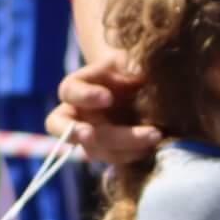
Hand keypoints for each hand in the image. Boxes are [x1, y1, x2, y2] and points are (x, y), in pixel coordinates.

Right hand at [48, 60, 163, 166]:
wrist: (144, 86)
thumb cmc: (132, 67)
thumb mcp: (132, 60)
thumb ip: (132, 64)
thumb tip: (140, 72)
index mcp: (79, 85)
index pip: (69, 91)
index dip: (84, 96)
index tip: (108, 98)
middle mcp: (76, 114)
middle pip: (66, 127)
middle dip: (77, 133)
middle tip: (89, 134)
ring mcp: (89, 135)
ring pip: (91, 148)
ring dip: (119, 147)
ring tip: (153, 136)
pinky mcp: (107, 150)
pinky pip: (112, 159)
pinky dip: (131, 155)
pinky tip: (151, 146)